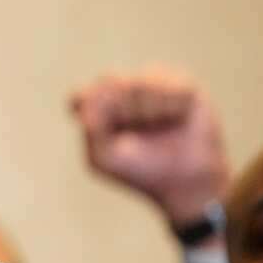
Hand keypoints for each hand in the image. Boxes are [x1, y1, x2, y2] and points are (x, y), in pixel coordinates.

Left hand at [70, 66, 231, 228]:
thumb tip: (88, 104)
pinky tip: (176, 120)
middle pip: (109, 82)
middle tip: (134, 133)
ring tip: (157, 127)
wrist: (182, 180)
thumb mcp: (105, 157)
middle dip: (122, 111)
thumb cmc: (139, 169)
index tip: (100, 128)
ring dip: (149, 112)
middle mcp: (122, 92)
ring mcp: (152, 85)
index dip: (92, 109)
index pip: (80, 96)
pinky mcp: (181, 85)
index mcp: (98, 109)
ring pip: (141, 83)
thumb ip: (91, 130)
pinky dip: (172, 107)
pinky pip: (171, 86)